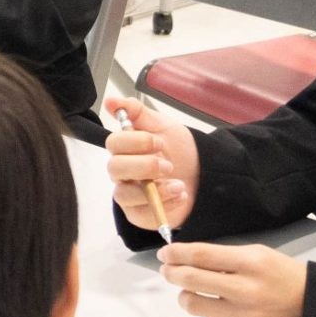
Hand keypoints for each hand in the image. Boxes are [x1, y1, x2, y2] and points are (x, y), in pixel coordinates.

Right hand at [103, 96, 200, 231]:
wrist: (203, 174)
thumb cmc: (179, 150)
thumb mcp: (162, 125)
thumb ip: (137, 112)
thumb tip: (111, 101)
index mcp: (125, 149)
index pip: (114, 143)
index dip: (135, 142)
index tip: (158, 142)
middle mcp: (122, 172)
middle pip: (114, 168)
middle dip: (144, 166)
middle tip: (168, 165)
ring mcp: (128, 195)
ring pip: (124, 194)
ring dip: (153, 189)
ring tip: (178, 184)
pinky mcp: (139, 215)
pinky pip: (141, 214)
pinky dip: (163, 205)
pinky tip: (180, 195)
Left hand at [158, 242, 306, 316]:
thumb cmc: (288, 281)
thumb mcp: (262, 258)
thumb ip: (228, 260)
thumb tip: (189, 260)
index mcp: (252, 262)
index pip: (201, 255)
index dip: (177, 254)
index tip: (165, 254)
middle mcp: (246, 289)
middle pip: (191, 279)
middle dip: (172, 273)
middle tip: (168, 272)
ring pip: (194, 304)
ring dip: (186, 297)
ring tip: (192, 294)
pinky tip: (219, 314)